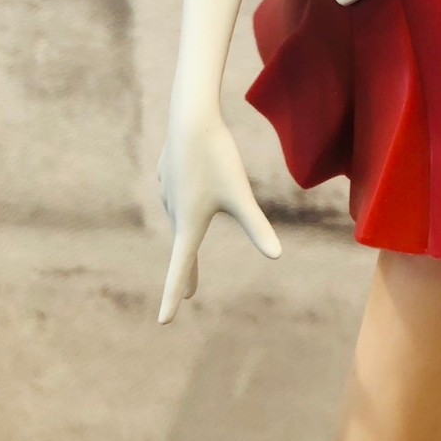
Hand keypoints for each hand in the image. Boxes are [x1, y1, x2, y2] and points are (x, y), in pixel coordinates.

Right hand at [156, 116, 280, 323]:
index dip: (172, 296)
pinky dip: (185, 201)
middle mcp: (174, 211)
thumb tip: (277, 255)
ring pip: (182, 217)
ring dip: (187, 232)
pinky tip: (191, 187)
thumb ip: (256, 227)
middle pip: (182, 247)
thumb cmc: (217, 158)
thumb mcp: (240, 195)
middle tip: (188, 295)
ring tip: (195, 233)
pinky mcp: (168, 174)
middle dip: (186, 271)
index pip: (179, 269)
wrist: (191, 118)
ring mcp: (168, 192)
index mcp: (188, 224)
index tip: (163, 322)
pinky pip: (179, 194)